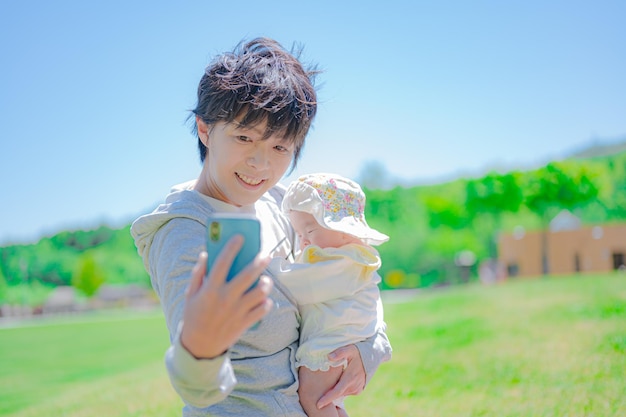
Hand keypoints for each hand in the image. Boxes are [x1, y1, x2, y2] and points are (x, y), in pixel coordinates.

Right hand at [180, 235, 272, 358]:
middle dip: (259, 262)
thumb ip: (198, 273)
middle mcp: (225, 298)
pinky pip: (262, 309)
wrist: (200, 346)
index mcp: (210, 289)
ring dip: (266, 283)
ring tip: (265, 279)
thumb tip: (206, 253)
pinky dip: (266, 302)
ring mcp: (237, 311)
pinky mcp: (245, 322)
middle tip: (265, 254)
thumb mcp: (190, 295)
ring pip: (260, 292)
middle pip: (248, 275)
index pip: (222, 262)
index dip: (231, 247)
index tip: (240, 237)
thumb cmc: (194, 316)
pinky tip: (264, 299)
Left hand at [316, 344, 365, 408]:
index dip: (327, 398)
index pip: (337, 391)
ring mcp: (356, 389)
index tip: (318, 405)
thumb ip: (340, 352)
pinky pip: (346, 392)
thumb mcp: (350, 349)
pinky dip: (341, 389)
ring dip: (335, 390)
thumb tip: (329, 357)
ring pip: (341, 393)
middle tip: (318, 391)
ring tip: (329, 382)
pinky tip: (339, 380)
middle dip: (328, 394)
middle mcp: (354, 386)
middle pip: (337, 393)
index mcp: (350, 377)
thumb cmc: (358, 351)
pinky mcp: (358, 390)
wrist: (372, 356)